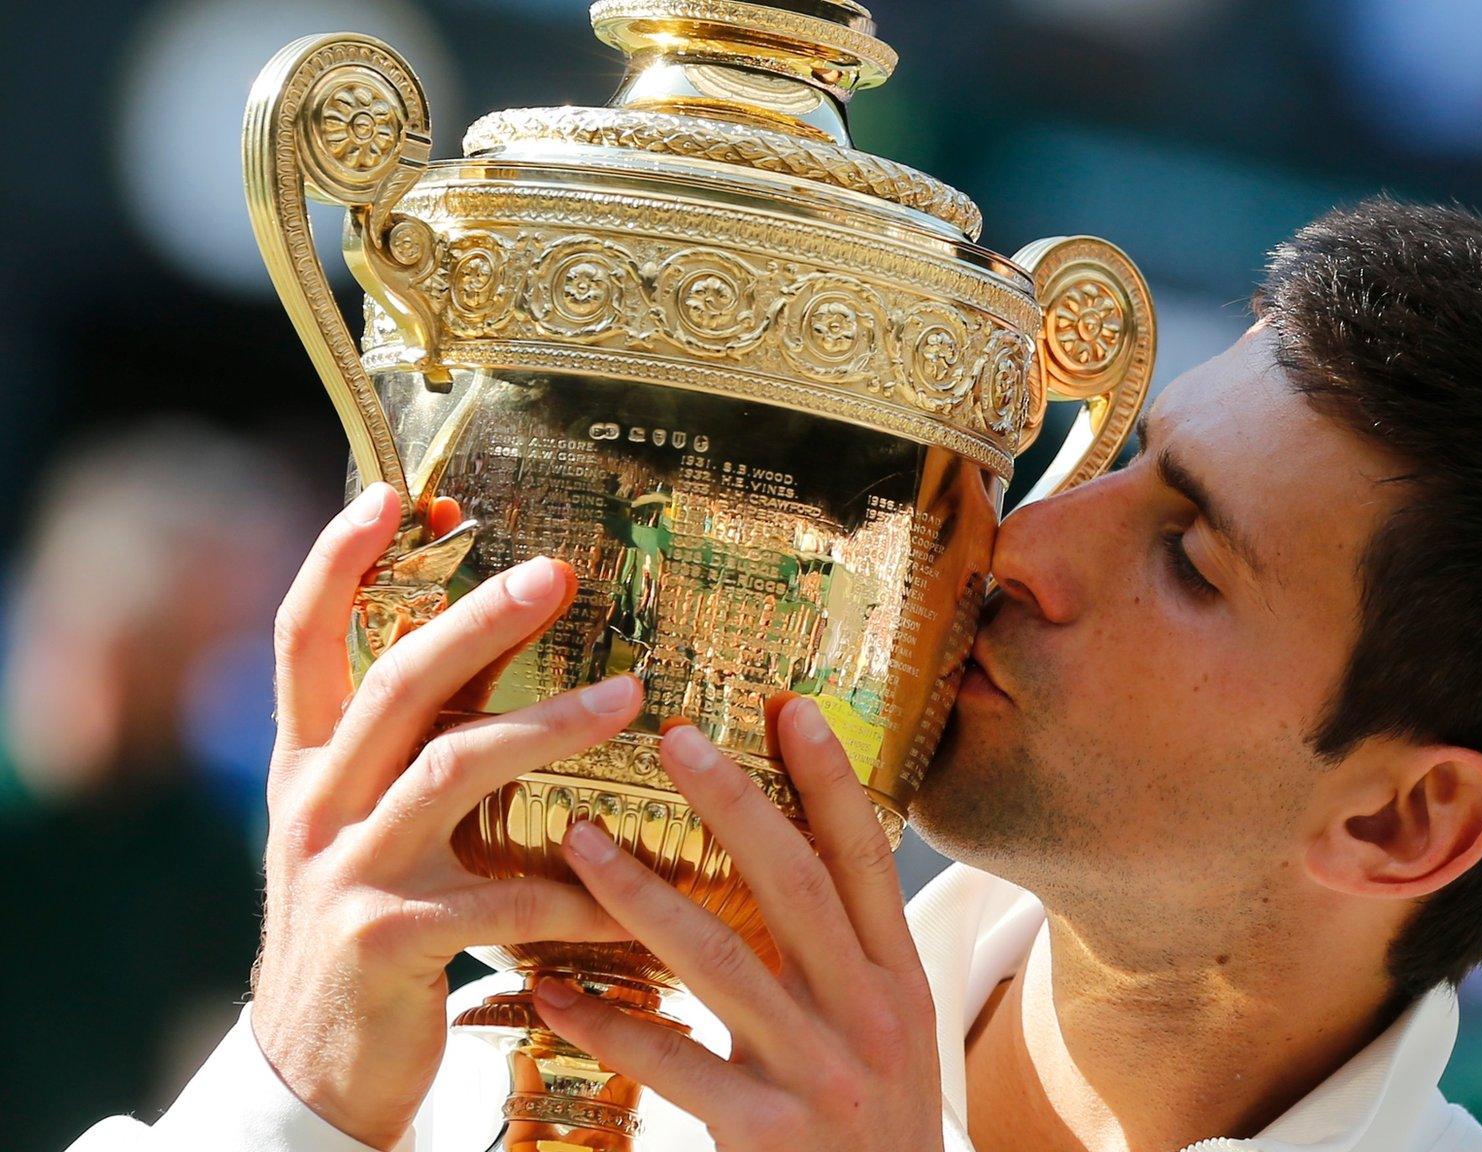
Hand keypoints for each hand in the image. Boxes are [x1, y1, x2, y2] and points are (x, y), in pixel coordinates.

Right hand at [252, 482, 637, 1149]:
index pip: (301, 640)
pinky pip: (504, 897)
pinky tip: (648, 887)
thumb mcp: (372, 825)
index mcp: (307, 766)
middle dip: (474, 621)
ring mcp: (345, 873)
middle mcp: (316, 806)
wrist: (315, 1068)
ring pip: (448, 772)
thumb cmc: (370, 924)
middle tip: (556, 573)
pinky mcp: (389, 942)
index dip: (336, 562)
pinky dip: (584, 888)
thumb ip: (417, 743)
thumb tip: (493, 646)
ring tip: (631, 696)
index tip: (390, 493)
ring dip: (545, 726)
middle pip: (391, 685)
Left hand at [534, 698, 942, 1151]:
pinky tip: (553, 989)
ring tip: (580, 841)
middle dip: (735, 804)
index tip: (788, 706)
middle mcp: (869, 1018)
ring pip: (722, 962)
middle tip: (673, 736)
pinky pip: (671, 1063)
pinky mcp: (765, 1131)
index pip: (866, 861)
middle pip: (795, 887)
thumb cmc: (875, 1134)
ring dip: (644, 894)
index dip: (831, 781)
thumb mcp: (890, 1038)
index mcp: (899, 984)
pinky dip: (607, 1022)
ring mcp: (820, 1075)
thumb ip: (846, 960)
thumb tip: (782, 865)